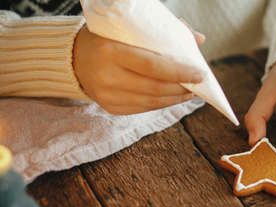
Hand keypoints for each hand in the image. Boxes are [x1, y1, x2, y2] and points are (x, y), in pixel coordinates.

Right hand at [73, 23, 205, 114]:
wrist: (75, 57)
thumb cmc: (108, 38)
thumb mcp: (130, 29)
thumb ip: (164, 31)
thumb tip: (199, 39)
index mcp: (111, 51)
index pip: (152, 66)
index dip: (179, 72)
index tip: (199, 74)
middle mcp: (107, 76)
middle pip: (154, 87)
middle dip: (181, 87)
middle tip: (197, 84)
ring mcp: (106, 95)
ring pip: (150, 102)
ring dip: (175, 98)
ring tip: (189, 92)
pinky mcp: (109, 107)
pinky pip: (142, 108)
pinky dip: (161, 104)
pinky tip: (172, 98)